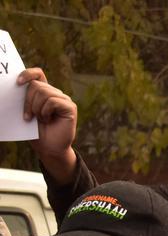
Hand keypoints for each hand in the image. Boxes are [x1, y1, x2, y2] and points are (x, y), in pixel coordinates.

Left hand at [17, 68, 76, 183]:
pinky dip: (45, 112)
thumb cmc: (37, 132)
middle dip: (28, 101)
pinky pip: (52, 101)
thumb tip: (17, 85)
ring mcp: (64, 100)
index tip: (18, 83)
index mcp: (45, 93)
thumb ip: (26, 98)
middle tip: (28, 117)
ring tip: (40, 120)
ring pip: (44, 93)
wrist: (49, 149)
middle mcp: (56, 94)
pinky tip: (48, 120)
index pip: (38, 73)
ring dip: (36, 108)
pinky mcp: (70, 107)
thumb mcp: (27, 112)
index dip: (28, 74)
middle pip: (37, 85)